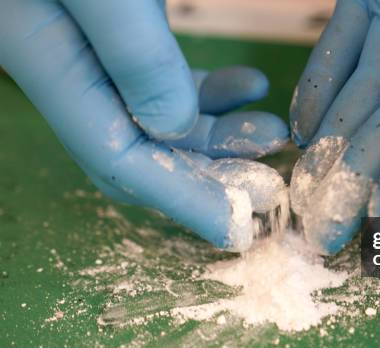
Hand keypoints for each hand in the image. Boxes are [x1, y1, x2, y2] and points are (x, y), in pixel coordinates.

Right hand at [0, 0, 287, 251]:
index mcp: (52, 64)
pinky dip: (208, 92)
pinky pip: (160, 80)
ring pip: (158, 118)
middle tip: (272, 173)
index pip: (120, 160)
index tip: (237, 228)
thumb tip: (174, 125)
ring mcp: (89, 52)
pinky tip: (249, 85)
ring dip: (219, 133)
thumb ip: (131, 51)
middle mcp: (67, 69)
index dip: (182, 202)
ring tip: (273, 130)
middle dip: (211, 172)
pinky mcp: (113, 32)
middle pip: (143, 150)